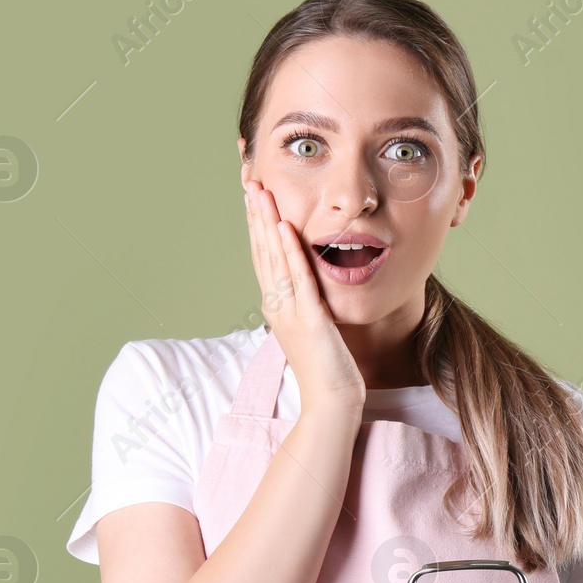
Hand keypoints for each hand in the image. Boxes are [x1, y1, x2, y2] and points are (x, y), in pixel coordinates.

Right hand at [244, 179, 366, 411]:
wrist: (332, 401)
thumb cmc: (328, 368)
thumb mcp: (314, 328)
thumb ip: (307, 304)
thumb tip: (308, 287)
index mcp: (277, 306)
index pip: (263, 258)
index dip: (257, 227)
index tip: (254, 198)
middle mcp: (276, 306)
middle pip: (261, 252)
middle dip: (255, 215)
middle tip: (249, 182)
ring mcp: (289, 312)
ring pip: (272, 258)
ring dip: (265, 222)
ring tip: (259, 192)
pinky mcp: (308, 319)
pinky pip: (296, 278)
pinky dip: (288, 250)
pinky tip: (283, 225)